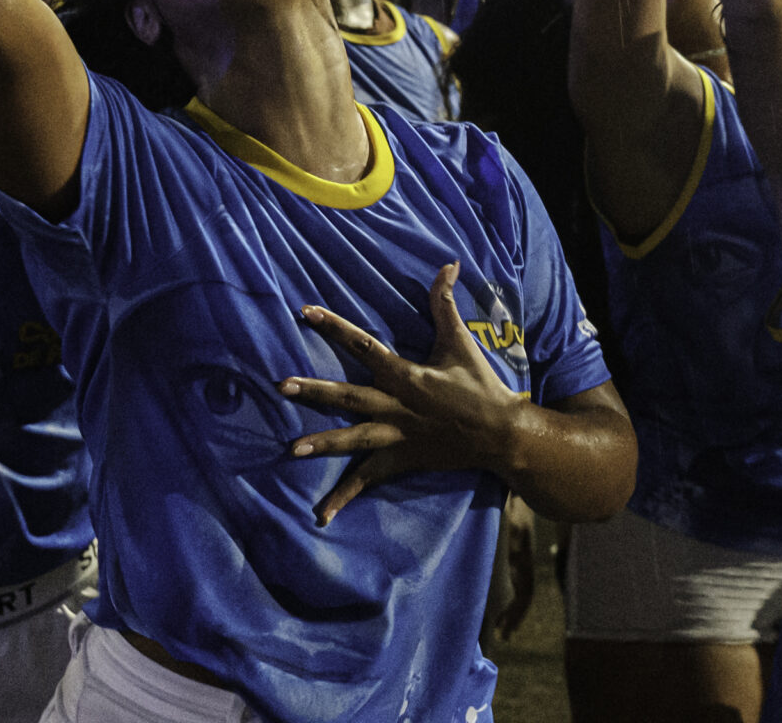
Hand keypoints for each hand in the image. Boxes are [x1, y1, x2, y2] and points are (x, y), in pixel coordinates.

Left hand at [279, 264, 527, 524]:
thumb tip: (448, 265)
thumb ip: (445, 304)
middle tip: (281, 386)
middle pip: (349, 397)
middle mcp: (396, 406)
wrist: (500, 434)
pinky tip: (321, 515)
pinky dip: (345, 497)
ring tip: (291, 451)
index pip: (363, 346)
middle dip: (315, 391)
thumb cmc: (479, 386)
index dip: (334, 327)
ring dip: (323, 445)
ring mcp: (397, 436)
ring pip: (354, 441)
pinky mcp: (401, 461)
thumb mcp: (460, 342)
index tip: (304, 312)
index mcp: (406, 375)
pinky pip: (368, 481)